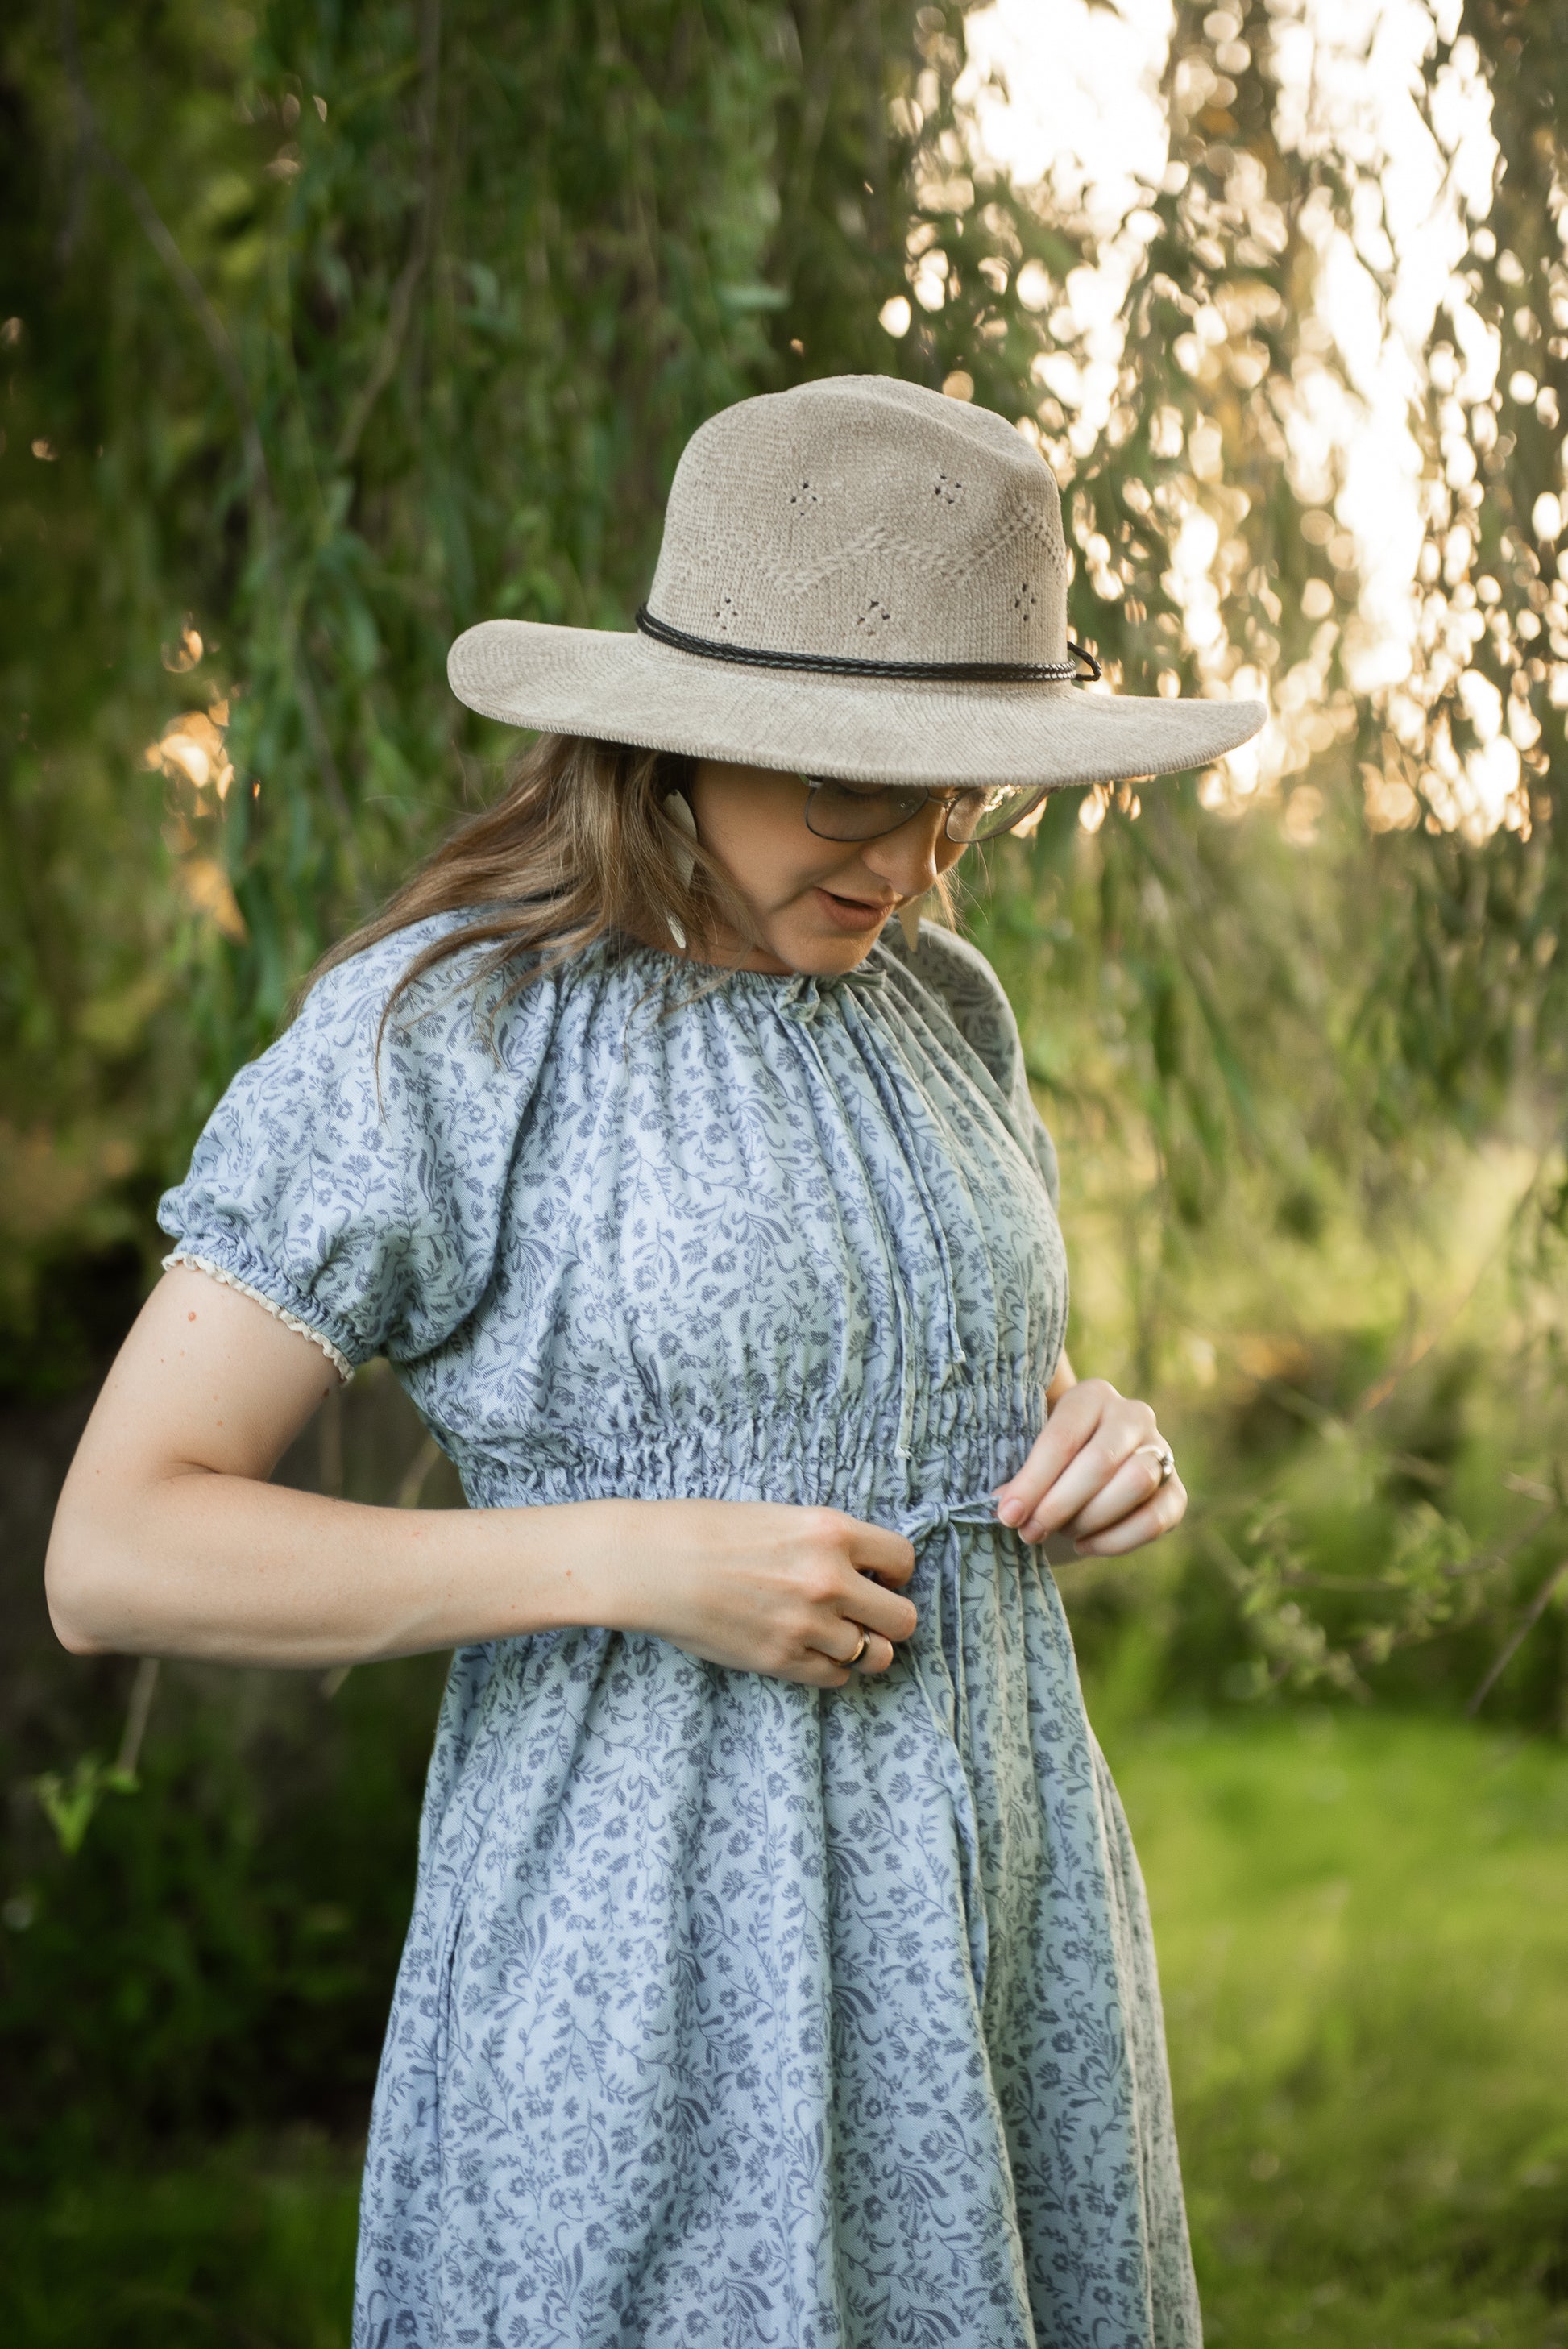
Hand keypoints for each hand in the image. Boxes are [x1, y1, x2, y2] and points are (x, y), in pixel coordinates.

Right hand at [598, 1500, 917, 1686]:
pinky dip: (827, 1667)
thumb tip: (863, 1569)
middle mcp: (830, 1580)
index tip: (878, 1577)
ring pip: (874, 1655)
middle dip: (888, 1618)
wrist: (655, 1564)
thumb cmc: (709, 1531)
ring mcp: (808, 1625)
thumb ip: (827, 1543)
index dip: (894, 1573)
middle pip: (903, 1620)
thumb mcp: (781, 1517)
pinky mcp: (782, 1661)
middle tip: (863, 1613)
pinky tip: (805, 1648)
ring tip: (833, 1635)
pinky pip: (835, 1677)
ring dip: (860, 1647)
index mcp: (832, 1532)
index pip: (903, 1560)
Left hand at [992, 1378, 1185, 1556]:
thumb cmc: (1048, 1466)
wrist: (1082, 1480)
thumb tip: (1006, 1505)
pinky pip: (1154, 1519)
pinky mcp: (1175, 1492)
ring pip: (1136, 1482)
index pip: (1063, 1437)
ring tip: (1061, 1531)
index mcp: (1092, 1396)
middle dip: (1059, 1503)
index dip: (1033, 1480)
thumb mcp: (1030, 1459)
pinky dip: (1115, 1540)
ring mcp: (1161, 1451)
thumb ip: (1021, 1477)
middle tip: (1030, 1531)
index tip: (1008, 1513)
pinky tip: (1084, 1544)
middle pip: (1101, 1461)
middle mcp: (1133, 1415)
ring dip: (1090, 1517)